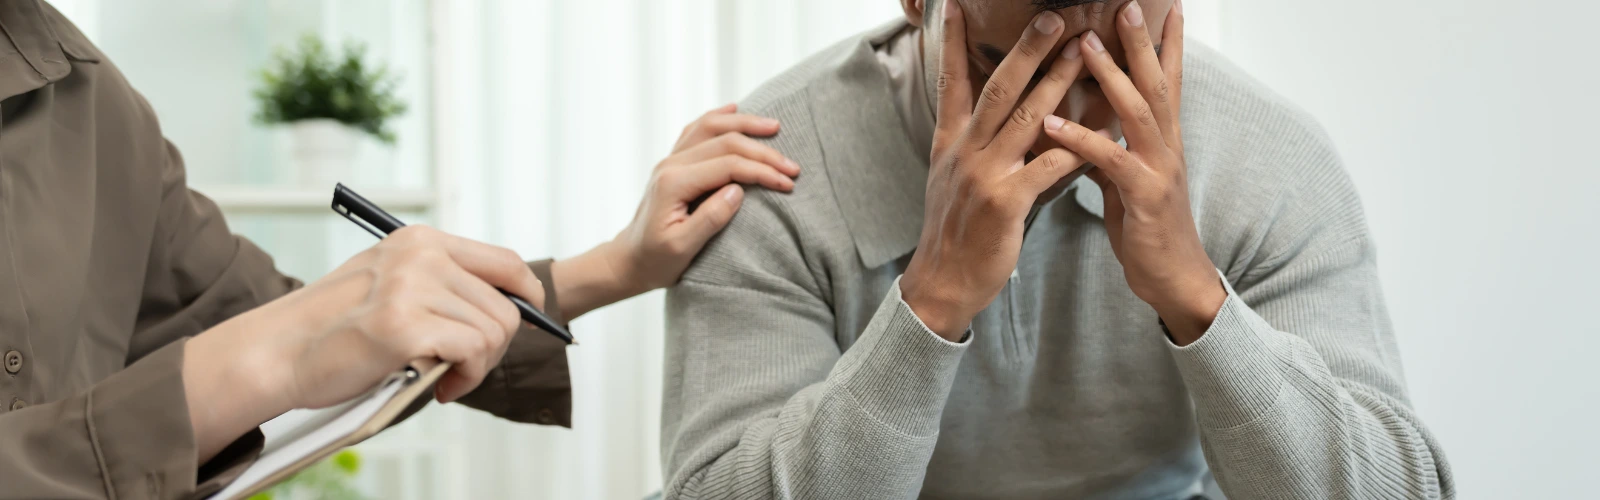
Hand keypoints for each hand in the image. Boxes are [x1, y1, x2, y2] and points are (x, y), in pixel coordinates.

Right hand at [184, 225, 540, 457]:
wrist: (279, 352)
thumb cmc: (333, 329)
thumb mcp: (389, 284)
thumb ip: (439, 283)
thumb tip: (504, 304)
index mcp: (419, 241)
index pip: (503, 260)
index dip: (527, 293)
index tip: (529, 318)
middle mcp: (420, 256)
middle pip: (505, 305)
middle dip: (495, 348)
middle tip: (464, 370)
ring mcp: (412, 287)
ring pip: (493, 332)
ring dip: (478, 367)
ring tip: (446, 378)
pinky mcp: (406, 325)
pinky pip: (473, 353)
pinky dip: (466, 378)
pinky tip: (440, 387)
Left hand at [552, 104, 800, 319]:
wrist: (629, 260)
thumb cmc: (656, 260)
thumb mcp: (683, 248)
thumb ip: (710, 218)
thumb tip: (738, 189)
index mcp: (674, 183)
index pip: (728, 165)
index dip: (762, 171)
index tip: (788, 183)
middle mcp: (671, 164)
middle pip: (725, 142)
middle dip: (763, 152)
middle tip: (793, 166)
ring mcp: (671, 160)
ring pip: (711, 127)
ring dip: (745, 124)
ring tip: (774, 126)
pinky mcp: (674, 163)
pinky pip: (697, 130)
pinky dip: (718, 118)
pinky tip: (734, 109)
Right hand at [899, 3, 1087, 339]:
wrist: (943, 283)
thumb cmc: (955, 231)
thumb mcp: (950, 178)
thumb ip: (971, 142)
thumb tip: (993, 111)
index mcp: (950, 143)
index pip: (951, 82)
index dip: (952, 42)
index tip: (956, 5)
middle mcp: (964, 152)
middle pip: (998, 88)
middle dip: (1026, 48)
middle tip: (1053, 16)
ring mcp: (984, 176)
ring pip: (1027, 117)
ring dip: (1059, 80)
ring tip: (1085, 51)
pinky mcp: (1005, 203)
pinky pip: (1047, 165)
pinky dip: (1075, 145)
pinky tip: (1100, 130)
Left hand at [1041, 1, 1223, 344]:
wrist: (1175, 281)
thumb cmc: (1149, 230)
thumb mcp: (1128, 182)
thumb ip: (1111, 151)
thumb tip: (1090, 127)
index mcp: (1163, 141)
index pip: (1167, 81)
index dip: (1165, 44)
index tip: (1163, 7)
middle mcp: (1167, 147)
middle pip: (1156, 83)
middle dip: (1140, 43)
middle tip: (1126, 5)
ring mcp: (1159, 170)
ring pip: (1138, 112)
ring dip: (1111, 77)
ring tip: (1085, 45)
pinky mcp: (1145, 197)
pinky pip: (1111, 161)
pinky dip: (1082, 140)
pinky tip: (1054, 123)